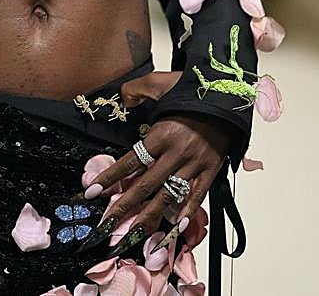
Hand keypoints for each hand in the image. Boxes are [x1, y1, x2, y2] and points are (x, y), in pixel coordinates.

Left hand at [78, 71, 235, 257]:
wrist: (227, 96)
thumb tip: (121, 99)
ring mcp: (193, 164)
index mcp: (160, 134)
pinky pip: (197, 194)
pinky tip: (176, 226)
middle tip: (106, 224)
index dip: (109, 178)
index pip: (129, 161)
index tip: (91, 192)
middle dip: (123, 207)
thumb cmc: (192, 91)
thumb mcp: (159, 82)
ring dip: (150, 217)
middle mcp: (175, 153)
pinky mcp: (210, 170)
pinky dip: (187, 211)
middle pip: (145, 186)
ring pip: (168, 196)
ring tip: (134, 235)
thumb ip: (136, 89)